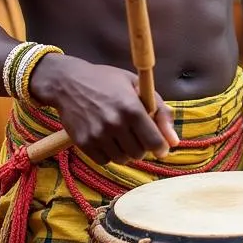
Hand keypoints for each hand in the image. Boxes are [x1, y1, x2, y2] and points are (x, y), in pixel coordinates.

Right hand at [30, 54, 178, 164]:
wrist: (67, 83)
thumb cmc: (106, 81)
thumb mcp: (136, 85)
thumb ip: (160, 111)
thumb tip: (174, 141)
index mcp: (131, 108)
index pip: (154, 142)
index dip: (160, 147)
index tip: (160, 146)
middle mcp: (115, 124)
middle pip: (139, 153)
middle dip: (142, 146)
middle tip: (136, 134)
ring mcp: (98, 135)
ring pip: (123, 159)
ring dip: (126, 151)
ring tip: (121, 135)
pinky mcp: (84, 143)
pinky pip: (105, 161)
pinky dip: (109, 154)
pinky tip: (107, 139)